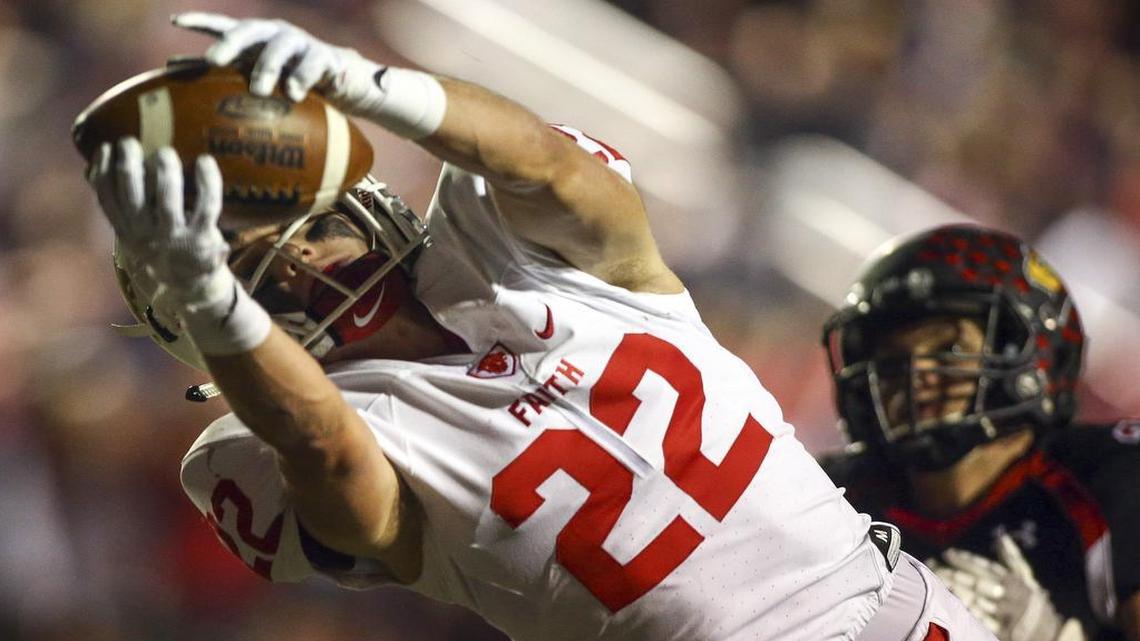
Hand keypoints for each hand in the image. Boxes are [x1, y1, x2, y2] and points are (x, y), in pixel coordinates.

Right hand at [89, 138, 232, 309]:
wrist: (191, 284)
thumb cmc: (160, 246)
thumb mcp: (132, 231)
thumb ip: (117, 203)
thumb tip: (90, 168)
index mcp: (127, 231)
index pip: (107, 199)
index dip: (102, 171)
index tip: (105, 147)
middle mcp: (147, 234)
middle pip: (132, 194)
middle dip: (129, 163)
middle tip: (132, 142)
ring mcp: (176, 237)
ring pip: (167, 198)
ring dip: (165, 170)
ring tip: (165, 152)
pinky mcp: (203, 236)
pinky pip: (207, 204)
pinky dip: (208, 181)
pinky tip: (205, 161)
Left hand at [172, 12, 382, 108]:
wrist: (342, 81)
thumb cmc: (292, 79)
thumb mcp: (258, 74)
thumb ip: (223, 71)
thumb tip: (170, 69)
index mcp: (256, 39)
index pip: (224, 26)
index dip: (200, 22)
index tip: (176, 22)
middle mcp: (275, 35)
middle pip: (248, 30)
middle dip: (230, 44)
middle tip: (214, 60)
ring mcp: (301, 44)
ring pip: (279, 48)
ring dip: (267, 67)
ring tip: (258, 90)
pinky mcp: (325, 59)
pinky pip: (311, 65)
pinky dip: (301, 79)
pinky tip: (294, 94)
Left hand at [926, 534, 1085, 640]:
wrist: (1053, 634)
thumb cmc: (1034, 602)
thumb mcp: (1027, 579)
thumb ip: (1012, 559)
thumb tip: (1002, 538)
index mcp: (1015, 581)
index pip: (986, 567)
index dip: (966, 560)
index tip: (948, 553)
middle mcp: (1010, 595)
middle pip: (978, 582)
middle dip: (955, 574)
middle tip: (934, 566)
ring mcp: (1007, 615)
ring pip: (977, 600)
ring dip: (956, 591)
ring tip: (936, 583)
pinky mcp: (1005, 632)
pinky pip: (982, 621)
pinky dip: (967, 612)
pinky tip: (950, 605)